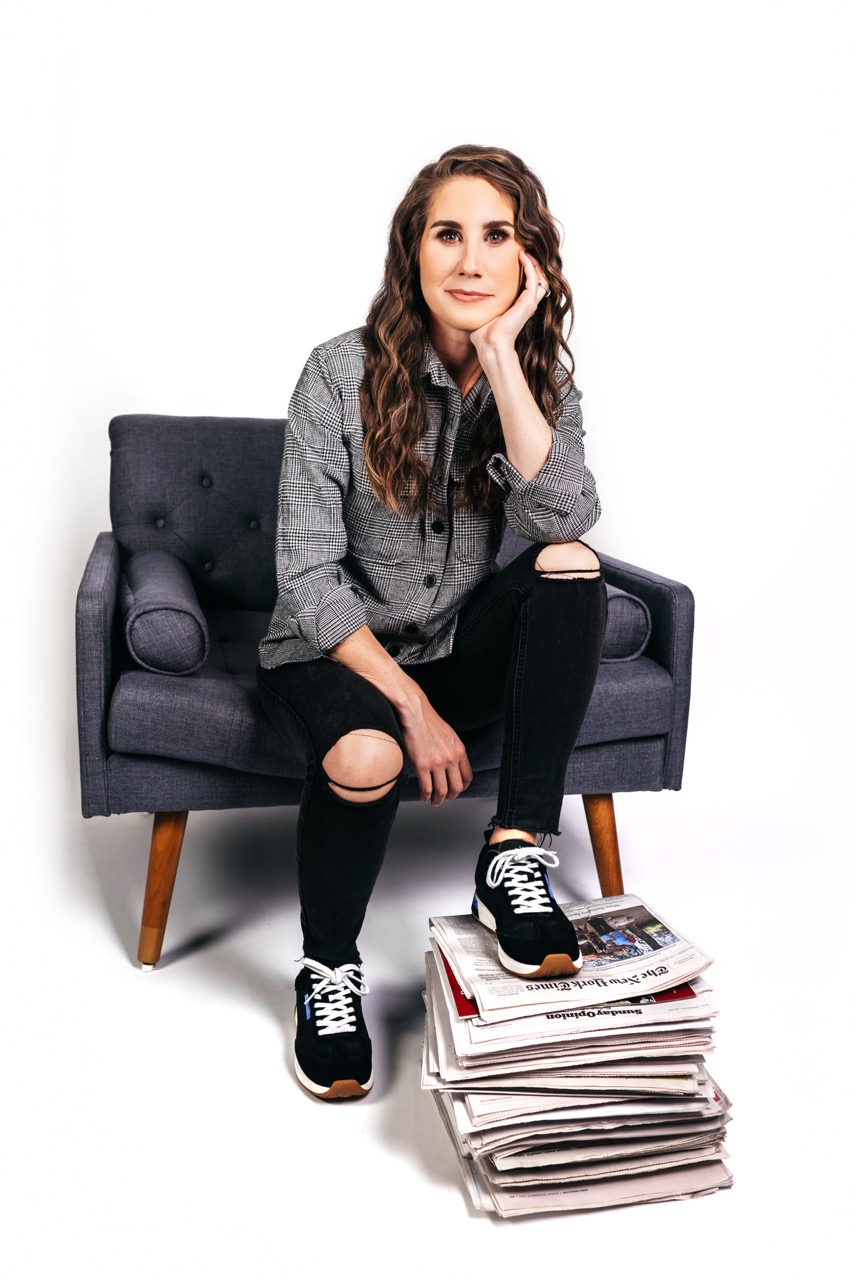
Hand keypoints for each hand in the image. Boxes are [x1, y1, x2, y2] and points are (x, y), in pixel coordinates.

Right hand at [398, 690, 472, 804]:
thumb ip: (453, 750)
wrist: (415, 713)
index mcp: (459, 751)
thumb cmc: (428, 722)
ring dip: (438, 800)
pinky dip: (426, 796)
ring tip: (434, 801)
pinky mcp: (422, 765)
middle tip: (445, 799)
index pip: (467, 777)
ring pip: (442, 791)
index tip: (456, 790)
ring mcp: (437, 763)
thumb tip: (451, 762)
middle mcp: (451, 758)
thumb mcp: (449, 735)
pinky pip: (426, 788)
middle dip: (451, 797)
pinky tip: (423, 797)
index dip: (462, 787)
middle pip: (456, 787)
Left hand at [470, 249, 549, 358]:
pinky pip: (534, 278)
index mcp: (516, 306)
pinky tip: (521, 255)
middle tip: (522, 247)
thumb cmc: (483, 334)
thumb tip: (467, 294)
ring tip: (524, 248)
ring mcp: (529, 303)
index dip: (522, 269)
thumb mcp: (482, 311)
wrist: (490, 344)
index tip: (513, 255)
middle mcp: (526, 304)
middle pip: (535, 278)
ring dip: (532, 261)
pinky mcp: (528, 302)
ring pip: (538, 276)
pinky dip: (529, 265)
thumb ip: (480, 301)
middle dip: (530, 262)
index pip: (525, 283)